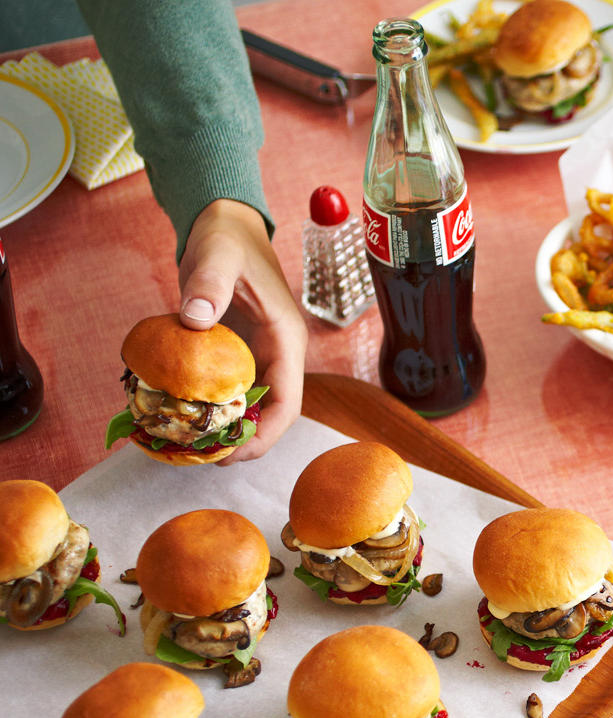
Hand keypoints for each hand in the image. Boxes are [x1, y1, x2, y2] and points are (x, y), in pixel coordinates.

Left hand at [176, 199, 306, 463]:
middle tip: (204, 457)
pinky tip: (183, 418)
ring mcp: (258, 356)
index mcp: (286, 340)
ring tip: (191, 447)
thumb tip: (195, 321)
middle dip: (244, 442)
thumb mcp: (218, 256)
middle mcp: (277, 355)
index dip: (265, 434)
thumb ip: (208, 285)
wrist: (224, 224)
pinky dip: (211, 409)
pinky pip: (230, 392)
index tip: (233, 452)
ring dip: (227, 430)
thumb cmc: (227, 239)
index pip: (288, 402)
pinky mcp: (237, 354)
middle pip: (272, 414)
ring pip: (252, 407)